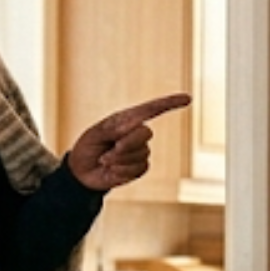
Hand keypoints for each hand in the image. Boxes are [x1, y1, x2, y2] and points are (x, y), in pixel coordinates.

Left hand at [66, 92, 190, 191]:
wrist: (81, 171)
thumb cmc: (87, 148)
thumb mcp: (94, 134)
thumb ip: (113, 128)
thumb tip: (135, 124)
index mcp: (127, 119)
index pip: (152, 109)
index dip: (170, 103)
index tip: (187, 99)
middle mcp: (136, 133)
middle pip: (145, 133)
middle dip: (127, 143)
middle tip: (110, 150)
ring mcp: (140, 150)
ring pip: (140, 154)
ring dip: (119, 159)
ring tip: (105, 160)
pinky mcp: (140, 167)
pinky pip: (138, 168)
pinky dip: (122, 170)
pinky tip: (112, 169)